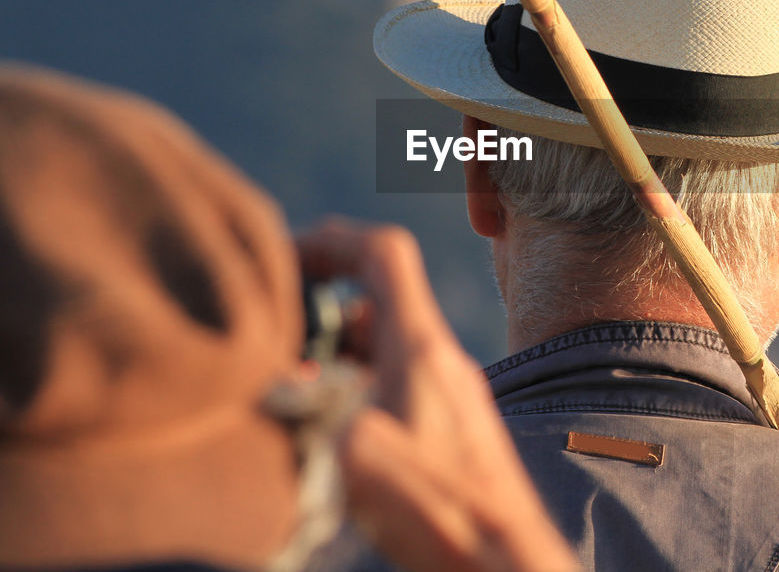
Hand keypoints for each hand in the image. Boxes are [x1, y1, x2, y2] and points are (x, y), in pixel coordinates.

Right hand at [294, 217, 577, 571]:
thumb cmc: (445, 514)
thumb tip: (280, 388)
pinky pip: (396, 385)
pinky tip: (328, 430)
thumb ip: (315, 409)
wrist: (507, 563)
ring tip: (289, 391)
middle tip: (272, 340)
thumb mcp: (363, 458)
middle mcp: (441, 360)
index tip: (284, 258)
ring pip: (383, 347)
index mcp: (421, 348)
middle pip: (377, 300)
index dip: (330, 240)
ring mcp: (449, 394)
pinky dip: (356, 389)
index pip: (383, 254)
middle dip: (319, 309)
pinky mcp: (450, 430)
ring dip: (334, 355)